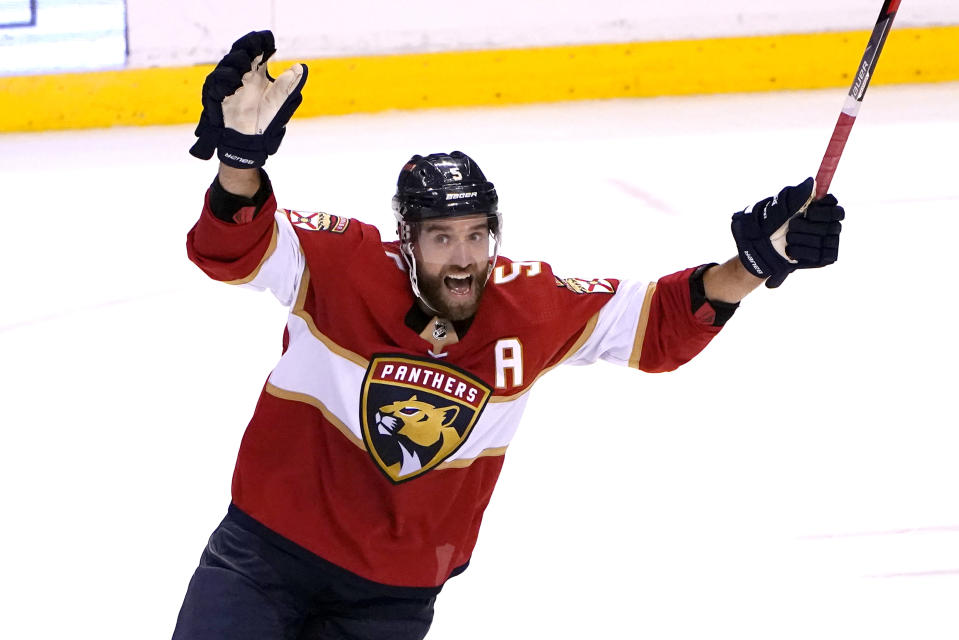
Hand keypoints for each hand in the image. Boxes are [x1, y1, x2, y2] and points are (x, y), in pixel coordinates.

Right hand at [189, 30, 307, 167]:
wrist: (250, 142)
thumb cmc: (264, 120)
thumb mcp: (279, 103)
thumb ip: (287, 86)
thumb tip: (300, 68)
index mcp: (257, 73)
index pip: (257, 50)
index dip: (262, 42)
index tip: (270, 39)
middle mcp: (242, 74)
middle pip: (241, 52)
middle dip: (248, 45)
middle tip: (257, 43)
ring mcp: (228, 84)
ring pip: (228, 65)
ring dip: (237, 62)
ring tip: (247, 62)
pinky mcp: (216, 96)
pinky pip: (216, 84)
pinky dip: (225, 81)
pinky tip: (234, 81)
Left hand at [731, 178, 843, 287]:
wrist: (759, 244)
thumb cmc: (771, 221)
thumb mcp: (780, 205)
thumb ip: (796, 194)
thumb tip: (812, 181)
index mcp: (821, 209)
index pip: (836, 208)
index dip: (824, 211)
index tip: (809, 212)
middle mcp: (828, 225)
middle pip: (833, 225)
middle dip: (809, 226)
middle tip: (793, 226)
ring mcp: (827, 242)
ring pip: (827, 240)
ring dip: (803, 239)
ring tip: (788, 238)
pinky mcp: (823, 258)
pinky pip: (822, 255)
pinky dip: (804, 252)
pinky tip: (791, 250)